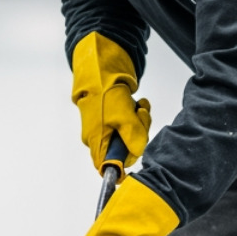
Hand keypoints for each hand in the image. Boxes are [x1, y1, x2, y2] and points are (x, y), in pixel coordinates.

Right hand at [72, 32, 151, 173]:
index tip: (136, 151)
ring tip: (139, 106)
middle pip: (124, 150)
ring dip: (140, 121)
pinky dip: (137, 114)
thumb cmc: (104, 92)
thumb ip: (132, 136)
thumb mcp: (122, 115)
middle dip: (138, 134)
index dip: (122, 164)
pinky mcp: (115, 117)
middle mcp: (100, 137)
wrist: (100, 69)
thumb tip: (139, 152)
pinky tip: (138, 103)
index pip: (107, 166)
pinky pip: (131, 123)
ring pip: (130, 135)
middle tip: (140, 116)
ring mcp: (107, 127)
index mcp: (96, 141)